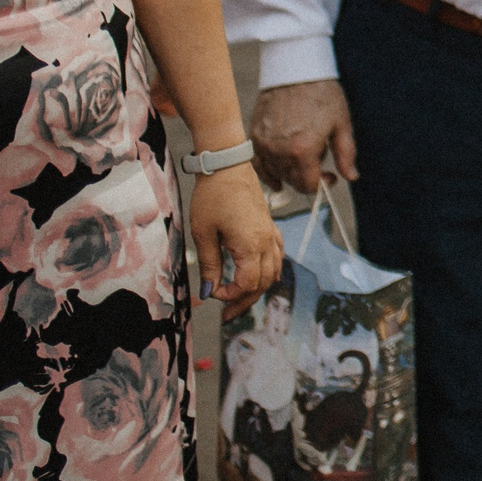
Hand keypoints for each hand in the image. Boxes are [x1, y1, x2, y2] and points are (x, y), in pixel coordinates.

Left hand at [190, 162, 283, 320]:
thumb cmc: (213, 197)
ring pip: (274, 271)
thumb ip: (208, 264)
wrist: (227, 166)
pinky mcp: (269, 226)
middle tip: (226, 313)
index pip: (248, 284)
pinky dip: (269, 270)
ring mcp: (270, 233)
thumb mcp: (203, 233)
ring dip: (258, 288)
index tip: (211, 293)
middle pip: (264, 283)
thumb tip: (207, 291)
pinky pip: (277, 255)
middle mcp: (266, 242)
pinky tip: (259, 274)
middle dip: (245, 300)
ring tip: (240, 298)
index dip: (229, 295)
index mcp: (251, 245)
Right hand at [250, 79, 358, 193]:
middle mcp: (280, 151)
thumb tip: (351, 176)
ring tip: (304, 155)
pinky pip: (258, 164)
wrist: (296, 69)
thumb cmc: (321, 93)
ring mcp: (264, 144)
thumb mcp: (341, 123)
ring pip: (276, 174)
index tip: (330, 177)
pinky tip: (277, 178)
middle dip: (308, 178)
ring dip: (291, 173)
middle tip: (320, 164)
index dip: (321, 185)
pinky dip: (267, 172)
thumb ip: (346, 154)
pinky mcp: (254, 136)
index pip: (308, 185)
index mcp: (303, 150)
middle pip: (292, 181)